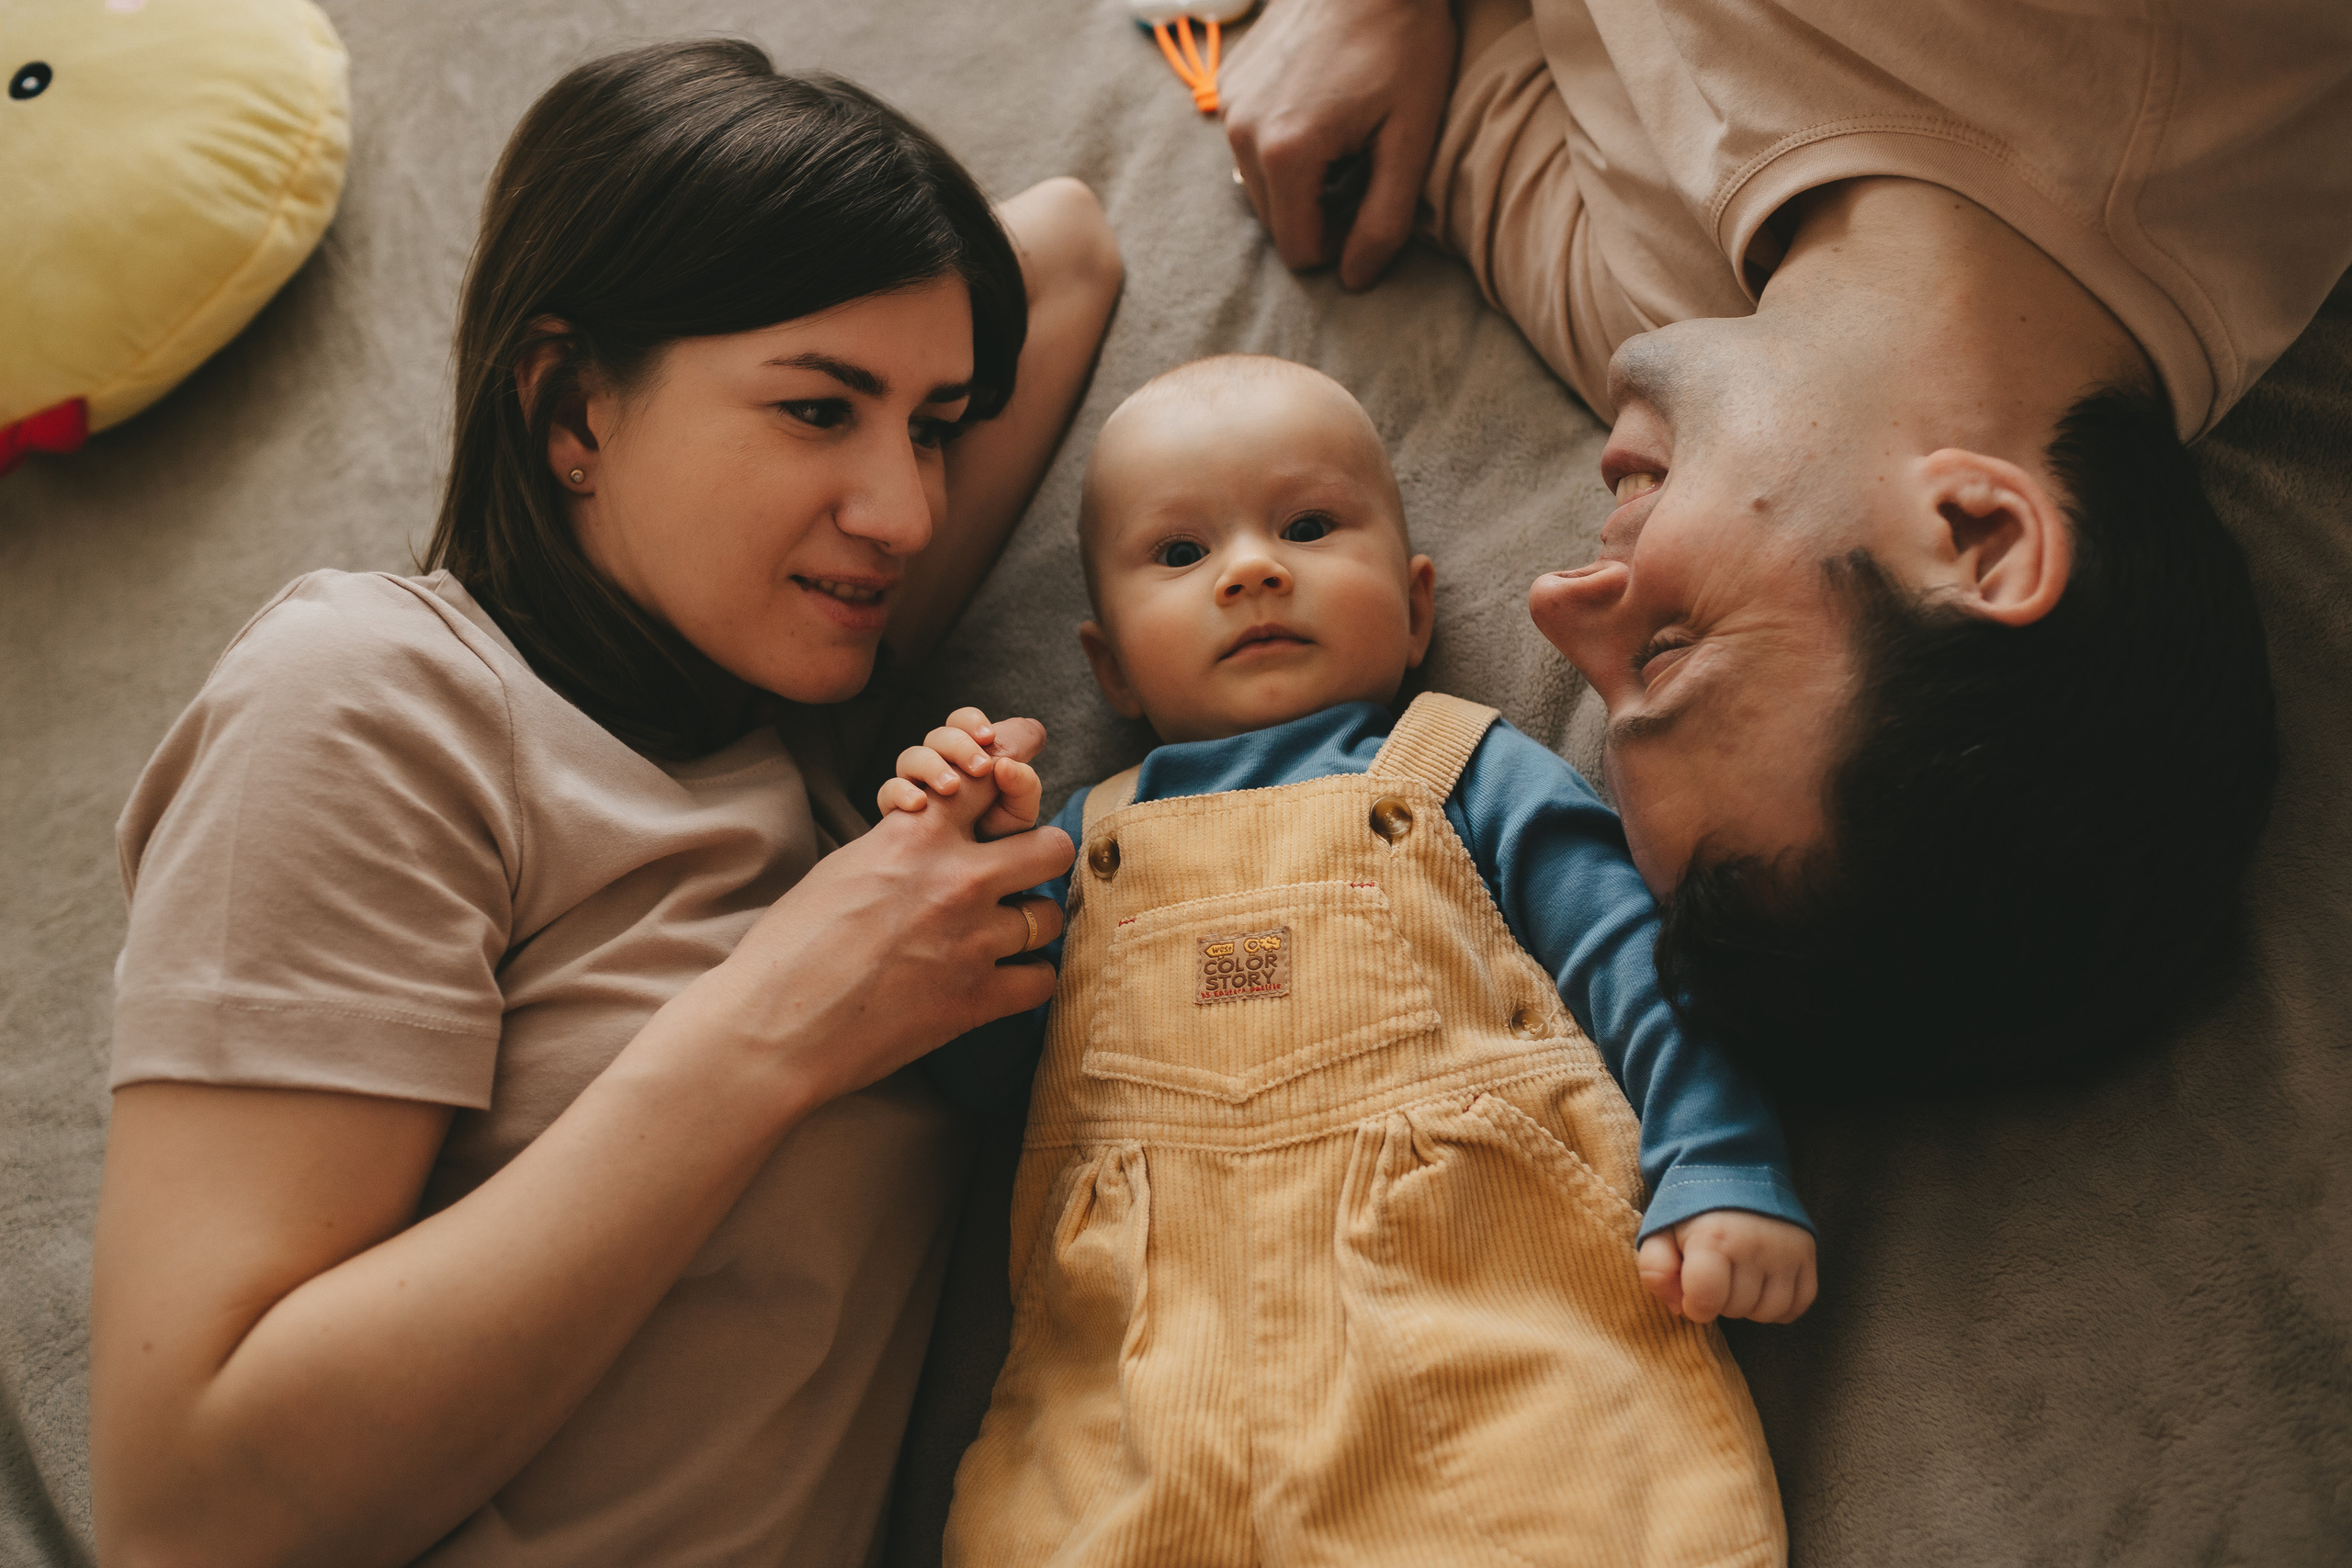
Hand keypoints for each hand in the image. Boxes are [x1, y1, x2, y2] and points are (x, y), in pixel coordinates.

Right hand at [689, 732, 1069, 1112]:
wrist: (771, 1024)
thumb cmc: (790, 947)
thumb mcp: (845, 868)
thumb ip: (901, 847)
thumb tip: (929, 839)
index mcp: (915, 835)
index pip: (994, 775)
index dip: (1016, 767)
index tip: (1022, 771)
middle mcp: (955, 879)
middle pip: (1051, 846)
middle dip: (1039, 859)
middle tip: (1018, 879)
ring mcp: (971, 940)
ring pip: (1048, 915)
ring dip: (1030, 925)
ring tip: (1000, 936)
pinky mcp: (975, 1000)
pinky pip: (1040, 980)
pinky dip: (1026, 981)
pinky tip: (1000, 981)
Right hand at [876, 707, 1045, 839]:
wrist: (969, 882)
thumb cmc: (996, 843)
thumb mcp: (1018, 816)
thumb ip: (1024, 785)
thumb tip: (1007, 765)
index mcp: (970, 758)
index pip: (963, 723)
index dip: (972, 722)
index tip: (988, 737)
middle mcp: (942, 767)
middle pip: (938, 735)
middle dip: (958, 744)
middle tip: (980, 768)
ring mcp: (918, 787)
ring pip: (911, 757)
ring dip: (932, 766)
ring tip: (952, 788)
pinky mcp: (898, 812)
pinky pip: (889, 791)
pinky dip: (902, 792)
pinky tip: (920, 804)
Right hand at [1221, 0, 1456, 288]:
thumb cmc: (1403, 43)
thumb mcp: (1412, 137)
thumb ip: (1384, 219)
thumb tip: (1354, 281)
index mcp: (1286, 154)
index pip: (1300, 252)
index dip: (1342, 245)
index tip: (1373, 204)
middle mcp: (1242, 134)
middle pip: (1276, 223)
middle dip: (1318, 213)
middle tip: (1364, 168)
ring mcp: (1229, 106)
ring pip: (1259, 186)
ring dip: (1299, 180)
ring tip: (1344, 137)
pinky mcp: (1228, 85)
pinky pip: (1250, 144)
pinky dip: (1281, 144)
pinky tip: (1320, 108)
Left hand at [1637, 1211, 1817, 1324]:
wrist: (1733, 1169)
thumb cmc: (1693, 1209)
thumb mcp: (1660, 1232)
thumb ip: (1656, 1271)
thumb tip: (1679, 1307)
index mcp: (1713, 1238)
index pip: (1706, 1300)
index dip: (1694, 1305)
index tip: (1691, 1290)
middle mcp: (1754, 1245)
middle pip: (1736, 1309)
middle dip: (1720, 1301)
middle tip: (1716, 1274)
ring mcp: (1785, 1251)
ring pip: (1768, 1312)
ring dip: (1749, 1305)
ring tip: (1738, 1278)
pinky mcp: (1807, 1254)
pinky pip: (1798, 1305)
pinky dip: (1780, 1306)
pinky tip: (1763, 1285)